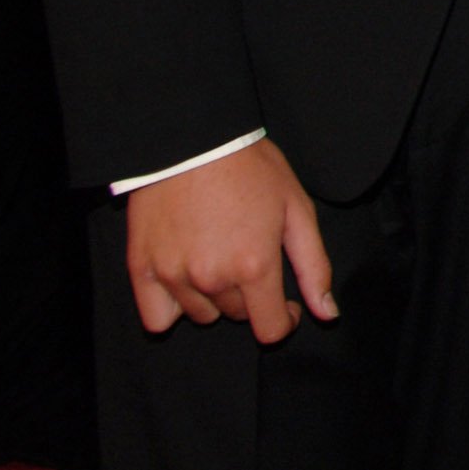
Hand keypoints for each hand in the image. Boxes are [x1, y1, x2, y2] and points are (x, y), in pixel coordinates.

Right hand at [123, 138, 335, 341]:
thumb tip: (327, 312)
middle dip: (251, 296)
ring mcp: (173, 276)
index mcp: (254, 265)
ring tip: (218, 256)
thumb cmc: (251, 169)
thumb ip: (314, 266)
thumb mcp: (297, 209)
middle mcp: (212, 278)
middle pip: (237, 316)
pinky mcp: (141, 270)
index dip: (283, 321)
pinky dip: (173, 307)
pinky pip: (158, 317)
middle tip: (250, 257)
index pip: (269, 329)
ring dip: (215, 297)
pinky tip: (185, 279)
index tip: (286, 305)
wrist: (195, 140)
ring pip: (201, 314)